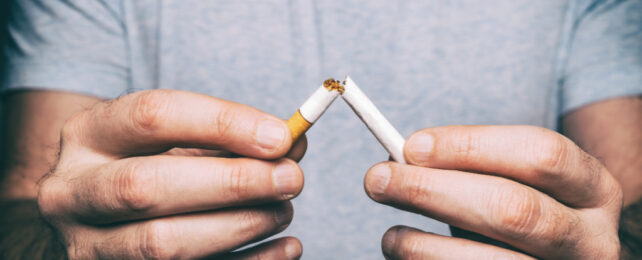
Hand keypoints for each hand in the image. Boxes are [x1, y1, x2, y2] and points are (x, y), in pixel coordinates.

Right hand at [38, 90, 304, 258]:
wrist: (106, 215)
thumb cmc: (154, 165)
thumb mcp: (181, 141)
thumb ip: (230, 138)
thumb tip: (293, 143)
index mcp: (89, 135)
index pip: (153, 116)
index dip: (223, 123)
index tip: (282, 136)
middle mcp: (72, 191)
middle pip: (147, 186)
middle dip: (232, 182)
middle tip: (291, 178)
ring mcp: (85, 245)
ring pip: (161, 244)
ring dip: (239, 227)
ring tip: (283, 211)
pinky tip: (284, 246)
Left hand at [364, 126, 622, 258]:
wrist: (556, 259)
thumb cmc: (523, 210)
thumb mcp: (514, 182)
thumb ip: (470, 168)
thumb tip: (399, 159)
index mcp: (593, 189)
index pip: (540, 153)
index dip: (471, 145)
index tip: (411, 146)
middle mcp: (593, 238)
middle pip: (511, 209)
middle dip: (433, 191)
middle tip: (377, 179)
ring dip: (423, 247)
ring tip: (390, 236)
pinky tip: (407, 255)